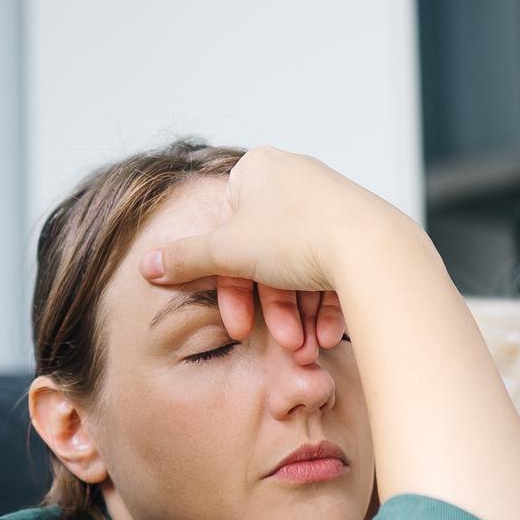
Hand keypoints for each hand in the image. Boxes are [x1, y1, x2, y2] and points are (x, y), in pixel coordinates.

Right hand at [143, 147, 403, 363]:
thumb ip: (184, 259)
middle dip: (272, 310)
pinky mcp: (358, 228)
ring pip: (300, 269)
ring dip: (298, 317)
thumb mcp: (227, 251)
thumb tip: (147, 265)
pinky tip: (325, 337)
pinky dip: (324, 307)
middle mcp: (294, 178)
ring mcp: (329, 202)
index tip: (236, 326)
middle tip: (281, 345)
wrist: (372, 249)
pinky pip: (331, 269)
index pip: (229, 234)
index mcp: (258, 170)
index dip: (229, 287)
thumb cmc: (298, 237)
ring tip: (304, 350)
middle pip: (266, 257)